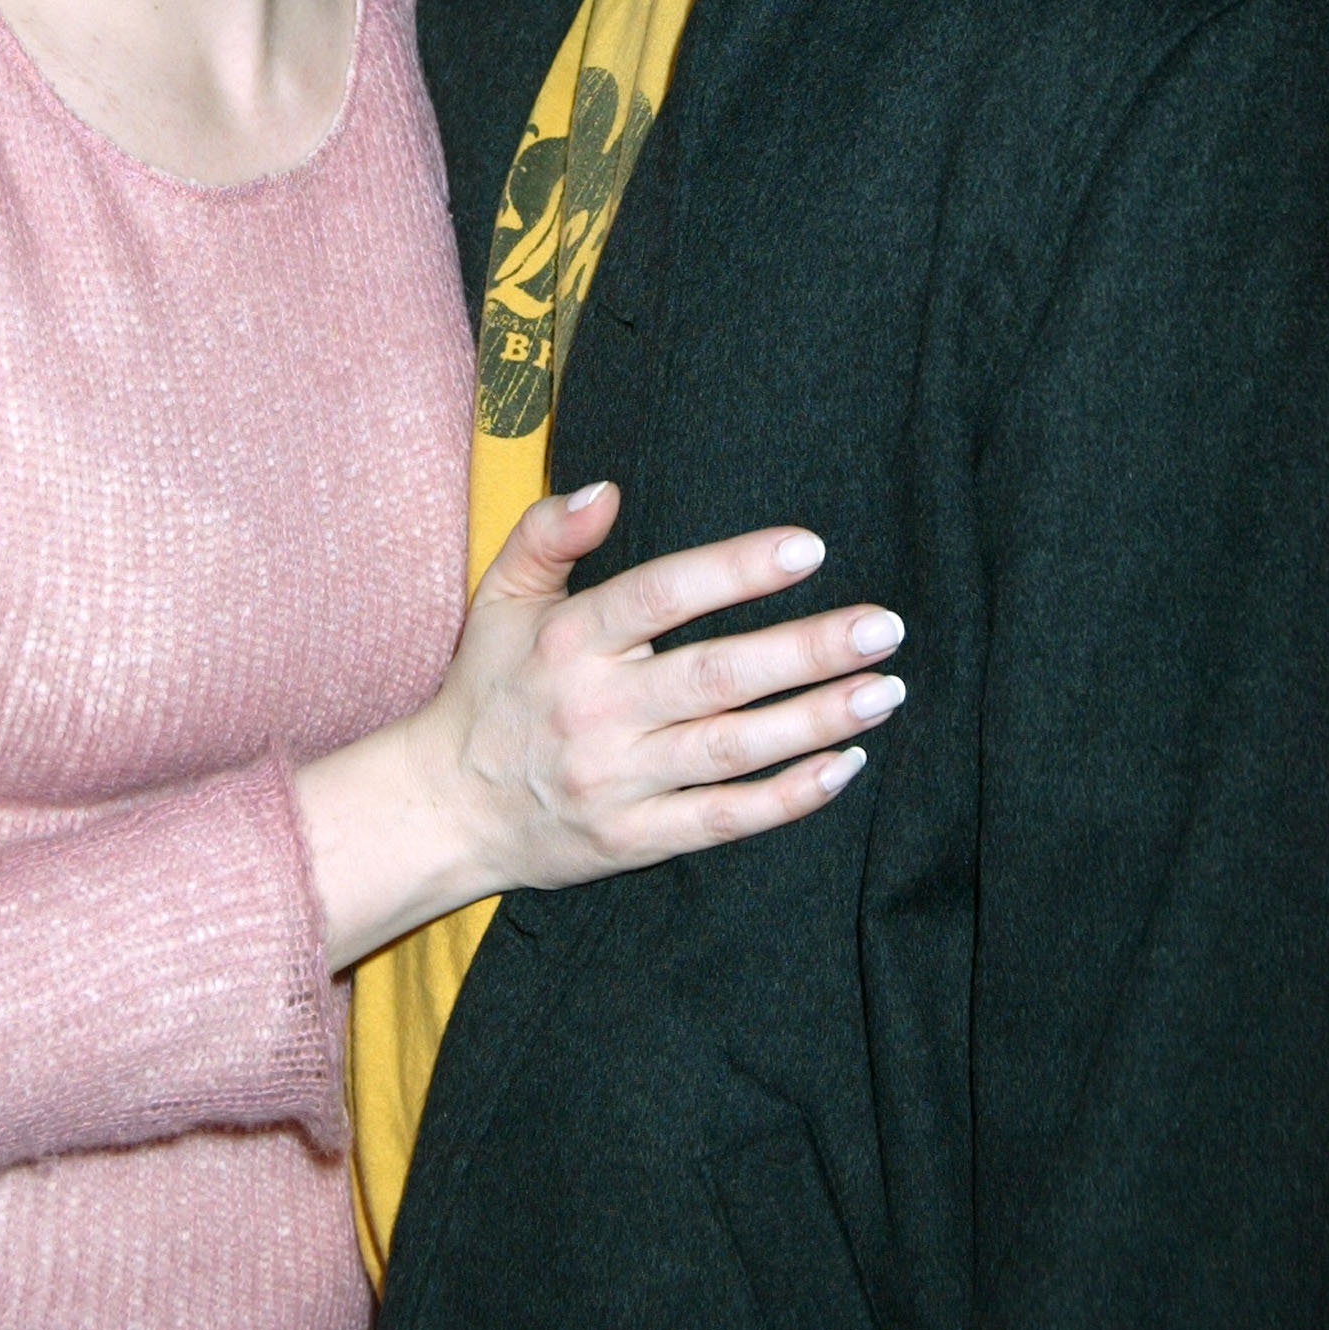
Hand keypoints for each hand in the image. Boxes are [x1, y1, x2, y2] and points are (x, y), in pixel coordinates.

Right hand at [296, 481, 903, 969]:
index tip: (809, 549)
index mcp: (569, 640)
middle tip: (883, 627)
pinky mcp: (633, 840)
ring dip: (815, 719)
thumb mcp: (500, 596)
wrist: (444, 808)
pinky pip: (723, 819)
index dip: (735, 571)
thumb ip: (547, 532)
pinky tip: (843, 765)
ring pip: (732, 749)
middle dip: (807, 650)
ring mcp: (618, 780)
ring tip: (884, 691)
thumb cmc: (488, 687)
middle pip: (717, 676)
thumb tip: (605, 489)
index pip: (661, 595)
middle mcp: (597, 709)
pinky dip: (787, 797)